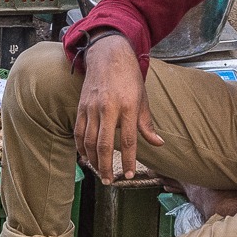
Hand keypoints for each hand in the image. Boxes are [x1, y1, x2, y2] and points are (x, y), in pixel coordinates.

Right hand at [75, 35, 162, 183]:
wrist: (108, 56)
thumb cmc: (129, 78)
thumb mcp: (143, 99)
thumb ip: (147, 124)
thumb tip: (158, 143)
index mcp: (128, 107)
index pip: (128, 140)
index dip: (128, 160)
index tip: (129, 174)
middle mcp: (108, 108)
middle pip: (104, 144)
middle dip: (106, 166)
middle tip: (110, 181)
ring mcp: (92, 107)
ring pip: (88, 141)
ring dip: (93, 160)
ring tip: (99, 173)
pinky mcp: (81, 107)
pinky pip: (78, 131)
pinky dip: (80, 147)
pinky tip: (86, 157)